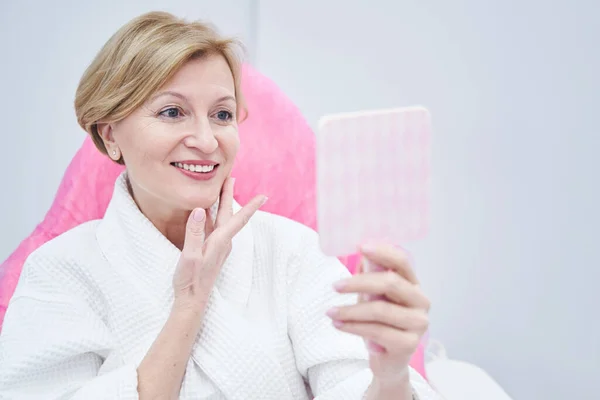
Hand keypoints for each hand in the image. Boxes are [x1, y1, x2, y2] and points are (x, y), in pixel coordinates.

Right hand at [172, 177, 266, 312]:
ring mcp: (218, 246)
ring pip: (221, 219)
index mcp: (220, 241)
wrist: (192, 300)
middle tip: (231, 177)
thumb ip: (194, 232)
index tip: (264, 195)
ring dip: (221, 203)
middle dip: (229, 195)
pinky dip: (211, 215)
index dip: (251, 206)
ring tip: (220, 188)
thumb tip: (199, 209)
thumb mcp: (189, 256)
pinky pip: (214, 227)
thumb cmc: (190, 280)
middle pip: (228, 214)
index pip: (238, 219)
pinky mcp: (211, 250)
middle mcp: (223, 242)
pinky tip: (205, 211)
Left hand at [327, 244, 429, 383]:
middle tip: (335, 285)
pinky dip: (353, 327)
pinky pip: (377, 331)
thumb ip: (371, 276)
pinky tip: (338, 325)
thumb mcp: (374, 296)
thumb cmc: (380, 323)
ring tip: (330, 312)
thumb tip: (360, 252)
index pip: (402, 261)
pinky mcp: (409, 343)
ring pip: (381, 310)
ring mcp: (418, 323)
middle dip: (359, 282)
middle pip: (390, 283)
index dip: (383, 252)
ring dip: (350, 310)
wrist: (387, 360)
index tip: (360, 246)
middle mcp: (421, 301)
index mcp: (413, 284)